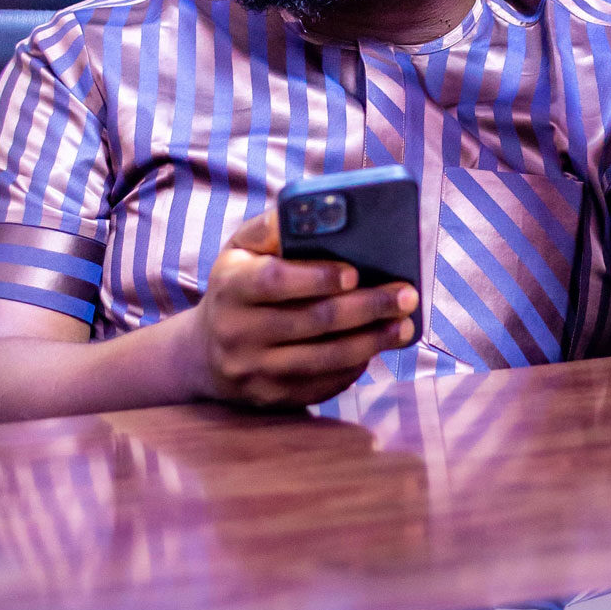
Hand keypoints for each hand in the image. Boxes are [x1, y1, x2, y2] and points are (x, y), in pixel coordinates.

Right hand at [185, 209, 418, 408]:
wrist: (205, 352)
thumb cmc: (238, 285)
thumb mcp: (241, 250)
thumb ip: (272, 228)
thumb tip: (318, 210)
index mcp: (230, 286)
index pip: (273, 280)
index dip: (316, 277)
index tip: (355, 272)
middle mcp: (236, 332)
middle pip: (311, 321)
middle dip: (366, 307)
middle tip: (406, 295)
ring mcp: (253, 371)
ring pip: (324, 358)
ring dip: (372, 341)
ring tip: (405, 325)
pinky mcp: (272, 399)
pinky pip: (322, 384)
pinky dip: (355, 365)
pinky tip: (377, 346)